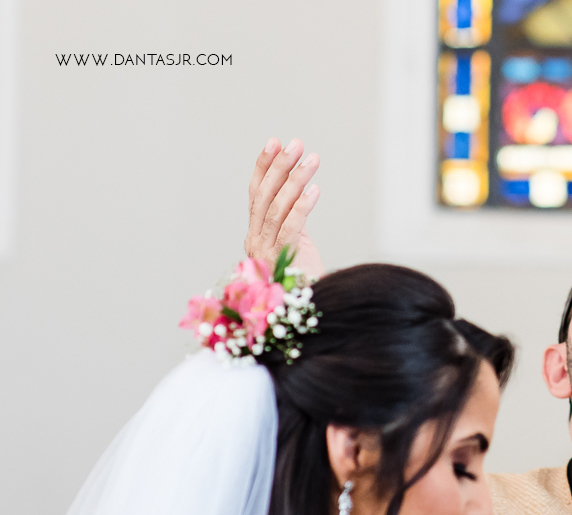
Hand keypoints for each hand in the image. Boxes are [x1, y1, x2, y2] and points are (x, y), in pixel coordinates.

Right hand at [245, 137, 324, 278]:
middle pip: (264, 196)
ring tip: (312, 158)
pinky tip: (316, 189)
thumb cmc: (305, 283)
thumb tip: (299, 191)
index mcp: (256, 237)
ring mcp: (267, 252)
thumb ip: (291, 224)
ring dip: (295, 180)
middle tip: (295, 143)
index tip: (273, 143)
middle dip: (279, 167)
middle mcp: (256, 242)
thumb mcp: (296, 247)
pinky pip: (291, 228)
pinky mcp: (283, 261)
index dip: (264, 168)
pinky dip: (302, 206)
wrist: (309, 314)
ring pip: (277, 208)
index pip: (256, 195)